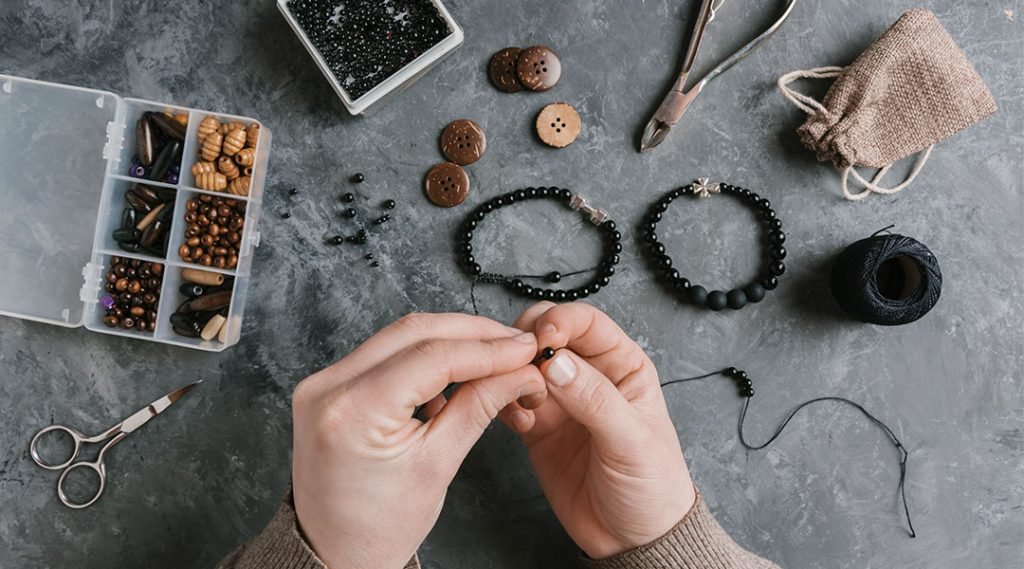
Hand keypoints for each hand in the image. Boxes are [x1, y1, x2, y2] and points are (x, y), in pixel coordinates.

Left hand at [292, 313, 544, 568]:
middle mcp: (328, 387)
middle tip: (516, 344)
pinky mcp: (328, 386)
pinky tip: (454, 376)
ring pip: (400, 336)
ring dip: (451, 341)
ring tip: (494, 359)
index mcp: (352, 412)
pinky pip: (385, 353)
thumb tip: (519, 370)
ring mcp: (323, 383)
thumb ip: (479, 406)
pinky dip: (424, 356)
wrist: (334, 554)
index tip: (524, 349)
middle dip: (472, 334)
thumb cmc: (380, 526)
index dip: (487, 349)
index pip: (432, 357)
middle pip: (414, 332)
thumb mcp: (438, 466)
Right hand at [499, 303, 695, 558]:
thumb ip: (594, 399)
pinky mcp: (537, 427)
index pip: (587, 324)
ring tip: (513, 390)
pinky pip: (511, 399)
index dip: (561, 322)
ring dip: (512, 370)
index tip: (542, 338)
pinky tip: (515, 418)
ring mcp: (561, 400)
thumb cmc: (653, 487)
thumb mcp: (632, 440)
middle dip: (528, 340)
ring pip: (525, 365)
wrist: (633, 540)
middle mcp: (590, 376)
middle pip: (549, 334)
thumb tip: (557, 363)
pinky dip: (504, 401)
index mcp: (623, 366)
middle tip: (517, 358)